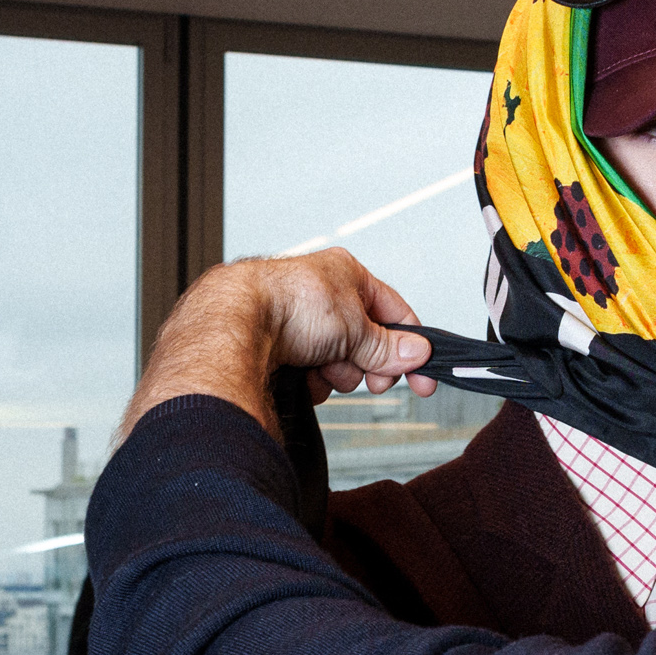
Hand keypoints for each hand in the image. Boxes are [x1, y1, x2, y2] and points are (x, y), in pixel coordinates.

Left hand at [119, 249, 435, 443]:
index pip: (394, 312)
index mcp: (345, 273)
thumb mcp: (356, 326)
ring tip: (323, 371)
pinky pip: (310, 372)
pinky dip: (311, 380)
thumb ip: (390, 345)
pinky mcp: (277, 346)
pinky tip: (302, 378)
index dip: (411, 346)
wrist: (233, 323)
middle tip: (372, 378)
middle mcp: (320, 293)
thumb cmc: (285, 303)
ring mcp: (297, 320)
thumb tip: (416, 352)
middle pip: (365, 340)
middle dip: (367, 363)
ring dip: (337, 373)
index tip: (422, 374)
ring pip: (337, 360)